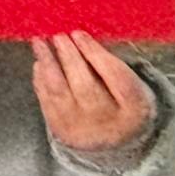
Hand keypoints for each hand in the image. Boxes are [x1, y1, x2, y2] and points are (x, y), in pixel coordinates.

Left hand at [30, 34, 155, 156]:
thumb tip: (79, 37)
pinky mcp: (62, 132)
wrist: (114, 142)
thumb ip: (110, 65)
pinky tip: (39, 63)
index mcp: (135, 109)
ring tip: (39, 43)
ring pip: (61, 94)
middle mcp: (109, 125)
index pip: (116, 78)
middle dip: (69, 57)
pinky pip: (47, 102)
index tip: (78, 33)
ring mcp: (83, 132)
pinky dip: (41, 80)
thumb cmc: (121, 102)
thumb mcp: (130, 84)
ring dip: (48, 64)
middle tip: (58, 35)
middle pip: (86, 87)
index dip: (95, 54)